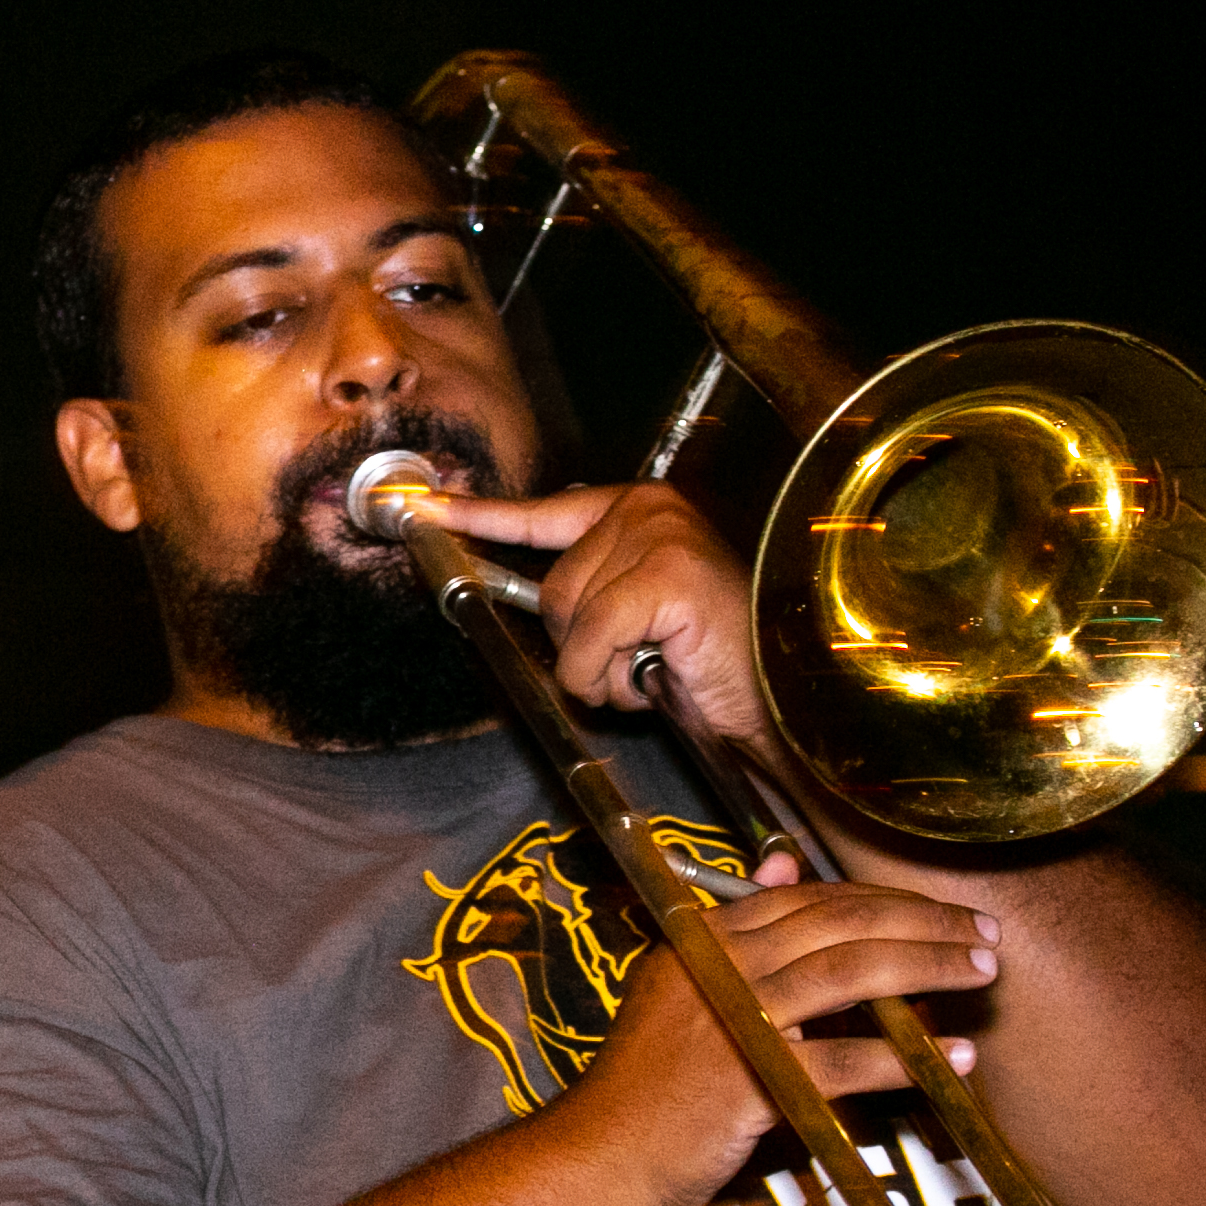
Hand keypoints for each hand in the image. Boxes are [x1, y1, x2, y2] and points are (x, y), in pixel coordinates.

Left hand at [418, 482, 770, 749]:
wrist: (779, 696)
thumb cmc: (715, 662)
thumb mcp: (642, 618)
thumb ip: (595, 594)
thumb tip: (540, 600)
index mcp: (643, 509)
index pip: (544, 511)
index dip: (482, 517)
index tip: (426, 509)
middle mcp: (650, 510)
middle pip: (550, 587)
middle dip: (581, 644)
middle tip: (641, 662)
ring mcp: (659, 537)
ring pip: (566, 618)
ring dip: (600, 668)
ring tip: (658, 668)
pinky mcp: (665, 575)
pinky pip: (590, 641)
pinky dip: (609, 677)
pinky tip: (657, 677)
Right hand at [564, 868, 997, 1205]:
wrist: (599, 1158)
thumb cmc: (647, 1083)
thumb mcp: (682, 986)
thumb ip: (738, 932)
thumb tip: (785, 867)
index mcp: (704, 938)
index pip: (810, 899)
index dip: (882, 899)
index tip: (936, 912)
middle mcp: (719, 966)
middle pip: (840, 922)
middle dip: (923, 921)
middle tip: (983, 933)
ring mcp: (733, 1020)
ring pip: (850, 974)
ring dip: (928, 967)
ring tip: (981, 973)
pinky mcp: (749, 1082)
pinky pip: (843, 1062)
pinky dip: (905, 1060)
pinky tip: (952, 1060)